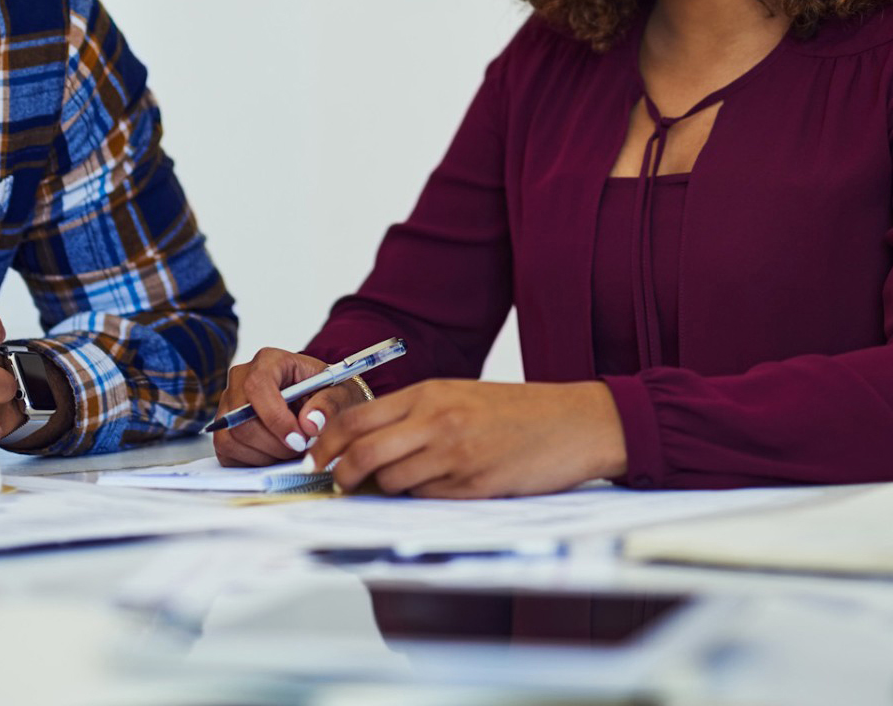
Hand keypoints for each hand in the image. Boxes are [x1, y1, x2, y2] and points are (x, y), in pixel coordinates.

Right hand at [212, 347, 371, 465]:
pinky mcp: (223, 428)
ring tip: (291, 449)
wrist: (317, 402)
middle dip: (275, 444)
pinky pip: (227, 452)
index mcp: (269, 361)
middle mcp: (241, 379)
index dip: (276, 417)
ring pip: (232, 439)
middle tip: (301, 448)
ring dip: (266, 454)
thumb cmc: (326, 393)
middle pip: (241, 420)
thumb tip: (310, 423)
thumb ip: (330, 404)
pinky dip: (253, 461)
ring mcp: (228, 404)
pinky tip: (275, 453)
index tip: (300, 439)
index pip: (257, 386)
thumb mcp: (341, 393)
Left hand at [311, 379, 627, 497]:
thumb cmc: (519, 412)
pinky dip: (425, 498)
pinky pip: (427, 499)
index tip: (317, 457)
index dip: (327, 443)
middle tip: (340, 484)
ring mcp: (453, 455)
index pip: (356, 419)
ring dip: (389, 488)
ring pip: (391, 482)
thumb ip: (415, 417)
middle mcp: (435, 421)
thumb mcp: (460, 397)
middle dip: (343, 475)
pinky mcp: (473, 485)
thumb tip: (368, 446)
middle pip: (362, 454)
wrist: (575, 423)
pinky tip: (447, 486)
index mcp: (428, 394)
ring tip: (411, 479)